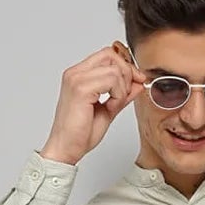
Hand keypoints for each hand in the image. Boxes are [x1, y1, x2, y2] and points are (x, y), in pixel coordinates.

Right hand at [39, 46, 146, 164]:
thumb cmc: (80, 134)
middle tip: (127, 95)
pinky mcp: (81, 88)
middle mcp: (76, 73)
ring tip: (113, 106)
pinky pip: (111, 80)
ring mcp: (76, 78)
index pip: (107, 55)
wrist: (66, 149)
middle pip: (111, 56)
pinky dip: (118, 95)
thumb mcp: (108, 110)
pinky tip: (110, 107)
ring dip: (122, 89)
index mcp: (79, 74)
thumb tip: (138, 83)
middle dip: (127, 74)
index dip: (126, 66)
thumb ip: (122, 94)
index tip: (137, 80)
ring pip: (114, 69)